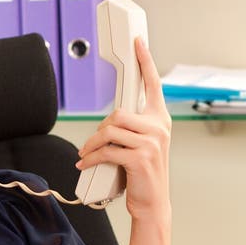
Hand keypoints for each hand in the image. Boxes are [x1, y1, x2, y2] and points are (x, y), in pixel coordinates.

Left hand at [75, 37, 171, 222]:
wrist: (152, 203)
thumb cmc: (143, 175)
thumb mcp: (142, 146)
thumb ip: (132, 128)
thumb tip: (110, 121)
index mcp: (160, 120)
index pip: (153, 84)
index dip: (145, 61)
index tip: (138, 42)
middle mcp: (159, 127)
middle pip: (119, 113)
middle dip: (100, 129)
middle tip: (93, 144)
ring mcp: (152, 142)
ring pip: (110, 130)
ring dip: (93, 144)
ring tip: (87, 155)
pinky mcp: (140, 158)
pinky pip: (107, 150)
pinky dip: (91, 158)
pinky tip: (85, 163)